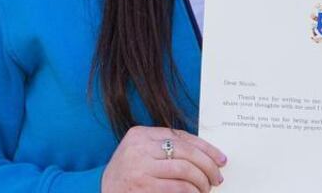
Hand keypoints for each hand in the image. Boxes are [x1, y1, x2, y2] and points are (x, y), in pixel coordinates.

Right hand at [102, 126, 226, 191]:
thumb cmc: (128, 172)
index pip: (182, 137)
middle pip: (186, 153)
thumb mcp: (143, 152)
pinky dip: (191, 192)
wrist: (100, 191)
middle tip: (217, 178)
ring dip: (201, 182)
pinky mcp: (142, 188)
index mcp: (141, 134)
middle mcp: (139, 148)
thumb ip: (167, 148)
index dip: (206, 149)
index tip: (220, 159)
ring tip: (206, 188)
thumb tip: (206, 155)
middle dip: (207, 166)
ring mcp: (139, 168)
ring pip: (184, 171)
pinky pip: (177, 189)